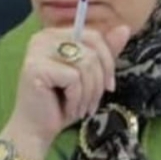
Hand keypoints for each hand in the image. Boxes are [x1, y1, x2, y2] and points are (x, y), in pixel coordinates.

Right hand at [4, 24, 130, 158]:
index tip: (108, 86)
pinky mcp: (36, 67)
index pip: (94, 36)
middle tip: (93, 102)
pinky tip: (67, 108)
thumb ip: (105, 52)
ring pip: (86, 63)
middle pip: (93, 48)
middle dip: (100, 79)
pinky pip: (74, 78)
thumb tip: (125, 28)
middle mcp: (44, 37)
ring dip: (89, 92)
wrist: (36, 131)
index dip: (108, 62)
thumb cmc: (62, 103)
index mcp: (56, 34)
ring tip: (80, 107)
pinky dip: (77, 98)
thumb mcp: (90, 76)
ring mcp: (37, 51)